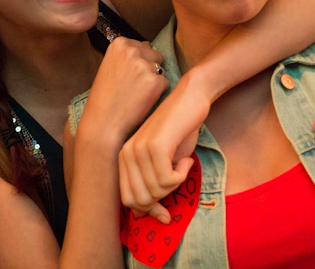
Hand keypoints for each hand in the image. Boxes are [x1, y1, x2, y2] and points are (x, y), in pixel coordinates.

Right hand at [82, 37, 169, 146]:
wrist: (103, 123)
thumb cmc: (105, 98)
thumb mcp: (110, 66)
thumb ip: (127, 56)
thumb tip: (149, 48)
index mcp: (119, 43)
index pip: (143, 46)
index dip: (139, 63)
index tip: (128, 76)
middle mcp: (132, 50)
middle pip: (155, 55)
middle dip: (149, 69)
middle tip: (134, 87)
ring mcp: (144, 65)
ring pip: (161, 70)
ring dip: (155, 81)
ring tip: (137, 94)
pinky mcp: (156, 81)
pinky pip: (165, 84)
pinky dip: (158, 93)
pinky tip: (143, 101)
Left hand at [118, 68, 209, 223]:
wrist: (191, 99)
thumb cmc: (179, 131)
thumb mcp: (162, 162)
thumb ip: (152, 186)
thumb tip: (148, 216)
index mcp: (123, 158)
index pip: (128, 200)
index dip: (148, 210)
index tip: (165, 214)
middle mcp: (126, 154)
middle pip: (141, 200)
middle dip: (164, 198)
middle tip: (177, 179)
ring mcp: (139, 149)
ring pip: (157, 190)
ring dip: (177, 182)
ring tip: (182, 162)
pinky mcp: (155, 146)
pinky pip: (169, 179)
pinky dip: (183, 174)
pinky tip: (186, 157)